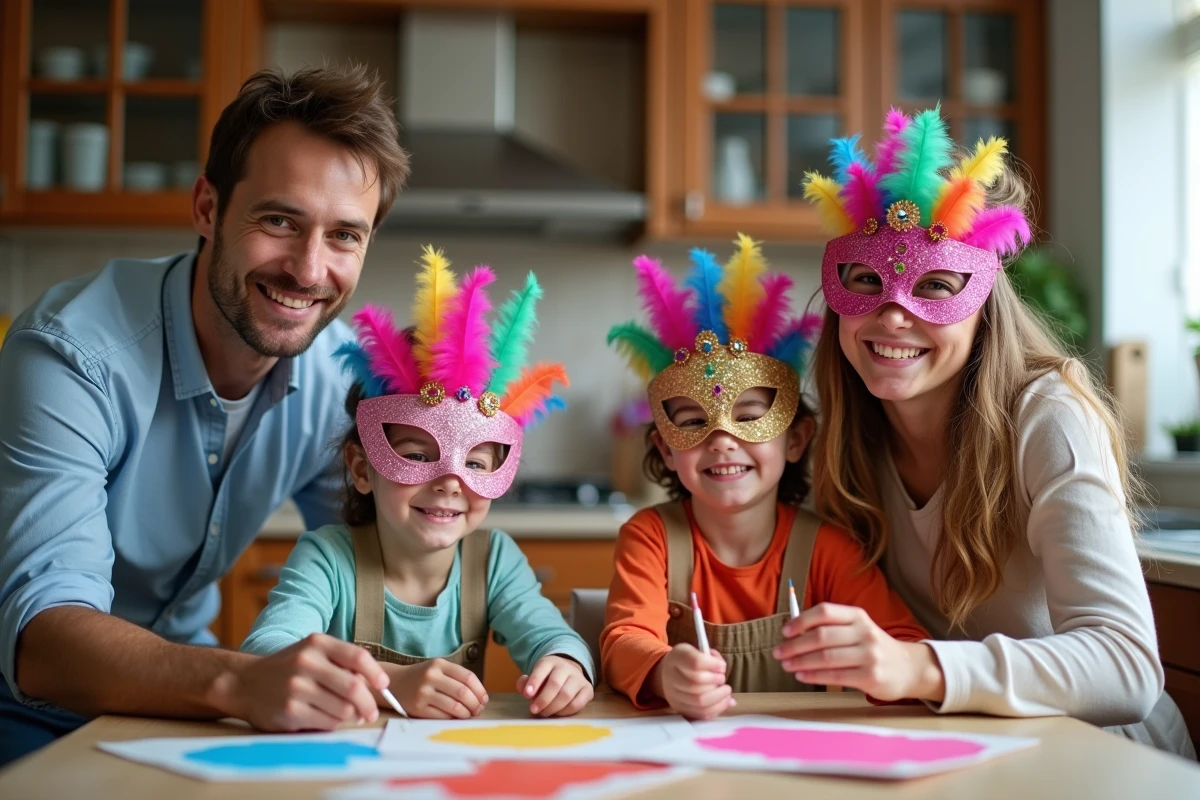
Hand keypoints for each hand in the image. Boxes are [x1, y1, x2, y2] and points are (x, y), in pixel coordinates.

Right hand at [214, 633, 387, 730]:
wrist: (244, 683)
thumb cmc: (287, 668)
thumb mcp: (311, 652)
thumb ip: (340, 661)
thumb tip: (374, 682)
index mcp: (316, 643)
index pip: (357, 657)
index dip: (376, 673)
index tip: (384, 685)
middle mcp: (306, 662)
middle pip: (353, 687)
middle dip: (368, 704)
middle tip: (370, 713)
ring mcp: (297, 688)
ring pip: (342, 709)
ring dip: (350, 716)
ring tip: (347, 716)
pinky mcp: (289, 711)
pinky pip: (327, 723)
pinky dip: (334, 724)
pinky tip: (327, 719)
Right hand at [388, 658, 488, 718]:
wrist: (395, 683)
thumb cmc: (422, 677)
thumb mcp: (437, 669)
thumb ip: (456, 678)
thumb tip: (480, 697)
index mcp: (439, 664)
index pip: (468, 677)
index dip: (480, 690)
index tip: (484, 699)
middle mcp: (431, 676)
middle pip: (463, 692)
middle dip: (475, 704)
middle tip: (478, 710)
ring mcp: (423, 692)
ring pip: (455, 706)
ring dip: (467, 714)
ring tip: (470, 715)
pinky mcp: (418, 708)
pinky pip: (442, 716)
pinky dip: (453, 718)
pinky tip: (456, 718)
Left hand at [517, 655, 592, 716]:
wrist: (568, 675)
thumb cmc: (546, 680)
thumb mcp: (534, 678)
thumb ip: (525, 684)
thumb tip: (525, 691)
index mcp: (550, 662)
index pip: (542, 669)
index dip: (534, 682)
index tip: (527, 695)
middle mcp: (566, 667)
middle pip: (555, 684)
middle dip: (543, 700)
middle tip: (534, 710)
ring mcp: (579, 678)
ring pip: (566, 695)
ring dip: (553, 708)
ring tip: (544, 713)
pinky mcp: (588, 690)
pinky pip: (577, 704)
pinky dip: (565, 712)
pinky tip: (557, 713)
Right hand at [652, 644, 733, 719]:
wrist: (668, 674)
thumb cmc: (688, 661)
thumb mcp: (698, 651)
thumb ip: (712, 658)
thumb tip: (722, 670)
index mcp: (677, 657)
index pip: (696, 662)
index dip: (713, 665)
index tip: (722, 667)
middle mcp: (671, 676)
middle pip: (697, 684)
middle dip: (716, 682)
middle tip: (722, 679)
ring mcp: (674, 696)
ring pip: (700, 701)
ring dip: (719, 697)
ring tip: (726, 691)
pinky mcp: (680, 709)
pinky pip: (701, 713)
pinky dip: (717, 708)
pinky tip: (723, 701)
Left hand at [774, 603, 944, 701]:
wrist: (909, 668)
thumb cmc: (873, 647)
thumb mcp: (858, 629)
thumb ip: (832, 627)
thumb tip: (793, 631)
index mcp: (858, 616)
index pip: (824, 612)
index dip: (801, 621)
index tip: (784, 632)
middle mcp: (864, 632)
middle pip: (821, 636)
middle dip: (794, 645)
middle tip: (778, 652)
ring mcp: (869, 655)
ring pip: (825, 657)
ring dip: (800, 662)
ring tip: (786, 665)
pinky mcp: (870, 676)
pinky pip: (835, 675)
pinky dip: (813, 676)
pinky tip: (802, 675)